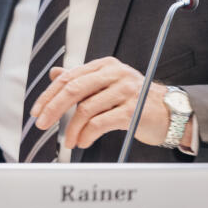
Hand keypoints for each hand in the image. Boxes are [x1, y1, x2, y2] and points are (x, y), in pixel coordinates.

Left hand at [28, 56, 176, 149]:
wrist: (170, 112)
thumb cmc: (136, 100)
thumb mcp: (108, 85)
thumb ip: (82, 80)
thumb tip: (55, 74)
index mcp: (105, 65)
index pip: (69, 77)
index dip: (49, 95)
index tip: (36, 111)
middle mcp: (115, 74)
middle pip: (74, 89)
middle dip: (53, 109)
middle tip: (41, 124)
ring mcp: (125, 91)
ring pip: (86, 109)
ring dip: (72, 129)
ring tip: (69, 141)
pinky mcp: (132, 111)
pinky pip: (100, 123)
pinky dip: (87, 135)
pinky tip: (83, 141)